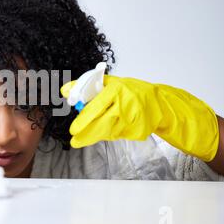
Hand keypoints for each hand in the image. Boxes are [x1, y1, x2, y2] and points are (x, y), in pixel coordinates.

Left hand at [61, 75, 218, 161]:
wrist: (159, 102)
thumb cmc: (131, 91)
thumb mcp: (109, 83)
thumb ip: (85, 87)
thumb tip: (64, 91)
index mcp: (117, 90)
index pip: (97, 106)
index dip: (84, 120)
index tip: (73, 130)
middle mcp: (126, 105)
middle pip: (102, 124)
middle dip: (87, 134)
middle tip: (75, 140)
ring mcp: (133, 120)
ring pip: (109, 132)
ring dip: (96, 134)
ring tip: (87, 136)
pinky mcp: (138, 132)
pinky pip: (118, 136)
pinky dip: (111, 134)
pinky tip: (112, 128)